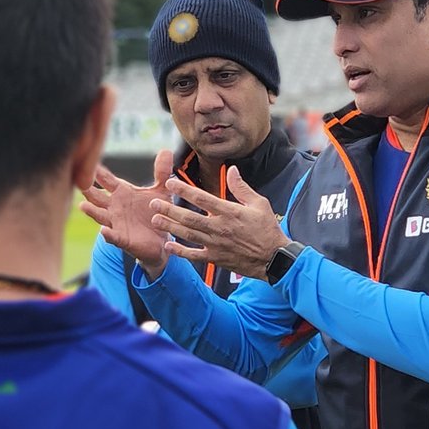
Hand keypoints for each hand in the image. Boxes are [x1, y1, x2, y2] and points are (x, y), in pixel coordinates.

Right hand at [78, 151, 171, 273]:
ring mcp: (116, 223)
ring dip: (91, 211)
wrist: (161, 240)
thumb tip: (166, 150)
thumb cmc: (156, 212)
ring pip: (100, 215)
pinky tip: (103, 232)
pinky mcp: (123, 239)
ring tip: (82, 206)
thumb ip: (161, 172)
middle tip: (76, 180)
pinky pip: (113, 236)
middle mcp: (114, 206)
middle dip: (87, 189)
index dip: (97, 171)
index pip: (106, 179)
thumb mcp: (161, 191)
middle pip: (96, 196)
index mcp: (122, 192)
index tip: (86, 159)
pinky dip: (108, 234)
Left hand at [152, 170, 289, 280]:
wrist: (273, 259)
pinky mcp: (216, 258)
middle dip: (169, 209)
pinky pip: (195, 255)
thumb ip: (241, 187)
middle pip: (189, 217)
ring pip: (188, 234)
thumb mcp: (259, 204)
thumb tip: (232, 170)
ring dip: (170, 227)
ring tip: (156, 220)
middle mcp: (219, 228)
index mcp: (229, 212)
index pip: (202, 198)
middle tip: (154, 203)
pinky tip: (169, 245)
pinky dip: (181, 251)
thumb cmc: (267, 230)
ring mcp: (216, 244)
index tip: (170, 182)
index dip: (184, 189)